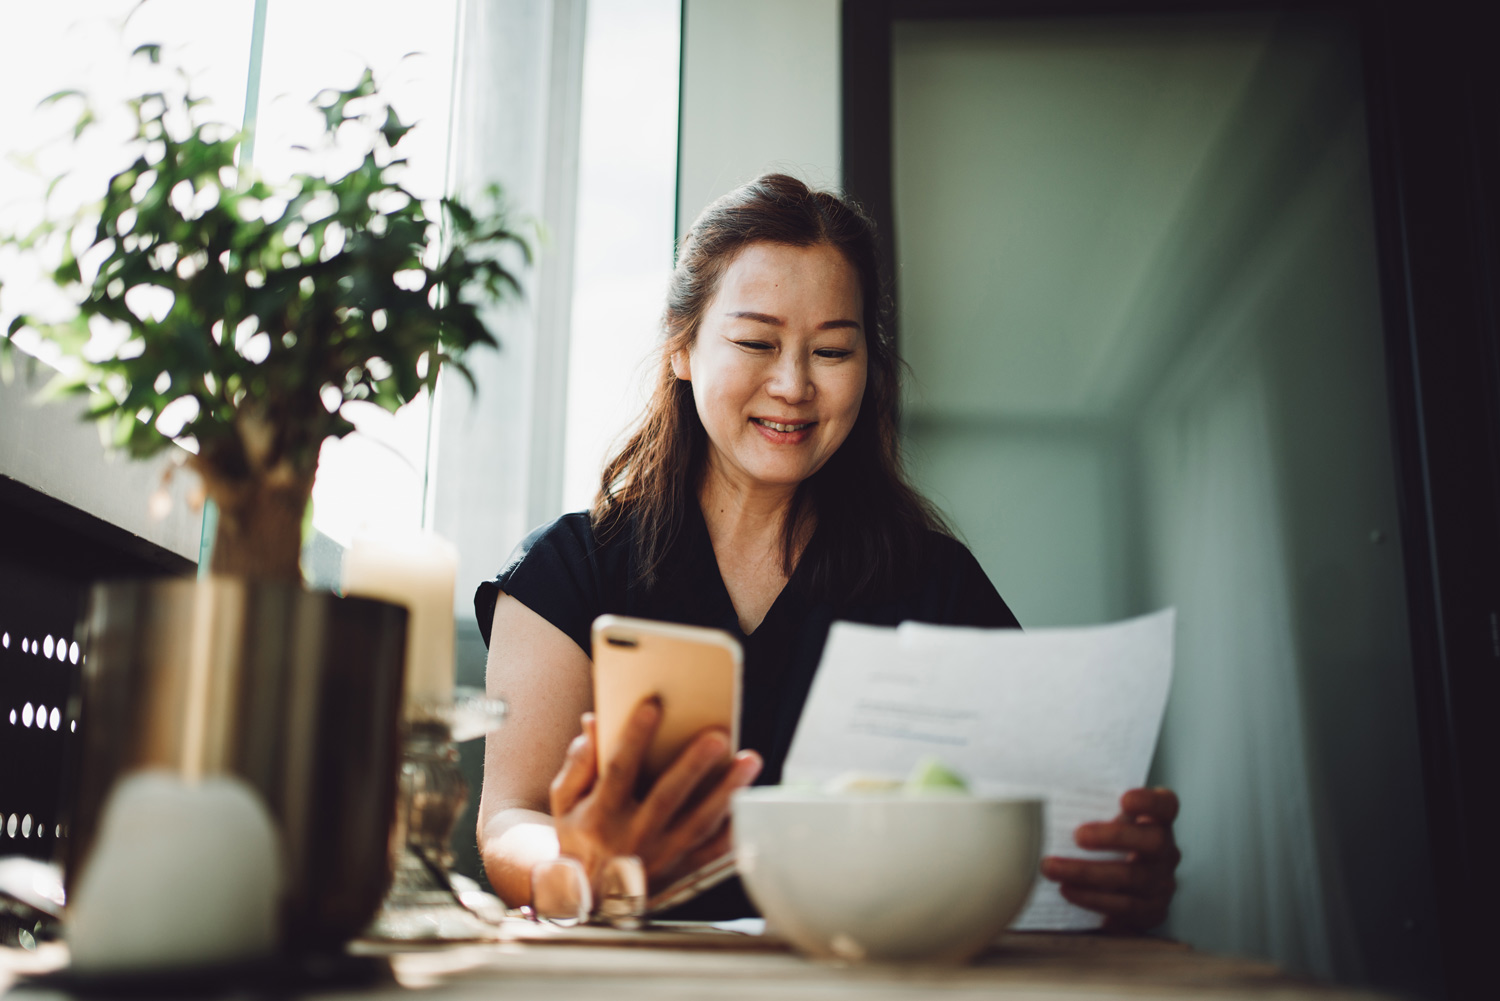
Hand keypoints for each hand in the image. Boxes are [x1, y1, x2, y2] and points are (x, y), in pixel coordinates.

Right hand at [549, 699, 762, 892]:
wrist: (591, 902)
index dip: (634, 737)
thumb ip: (578, 763)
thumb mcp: (565, 803)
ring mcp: (661, 857)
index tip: (654, 705)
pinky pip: (715, 852)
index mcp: (600, 816)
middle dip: (693, 766)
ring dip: (726, 791)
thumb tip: (594, 722)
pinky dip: (736, 830)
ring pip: (699, 824)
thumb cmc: (581, 838)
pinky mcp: (683, 872)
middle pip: (667, 797)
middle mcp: (632, 838)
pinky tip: (753, 803)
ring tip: (748, 760)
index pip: (618, 770)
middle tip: (718, 737)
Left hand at [1039, 787, 1179, 932]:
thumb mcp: (1103, 820)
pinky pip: (1125, 909)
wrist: (1121, 887)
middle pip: (1153, 842)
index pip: (1165, 806)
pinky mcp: (1152, 912)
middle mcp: (1166, 852)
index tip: (1124, 799)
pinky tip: (1069, 893)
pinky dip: (1094, 901)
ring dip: (1088, 874)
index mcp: (1158, 822)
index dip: (1149, 802)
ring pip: (1132, 879)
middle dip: (1113, 838)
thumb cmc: (1105, 842)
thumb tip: (1035, 787)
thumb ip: (1086, 805)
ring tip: (1053, 869)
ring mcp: (1162, 883)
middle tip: (1078, 836)